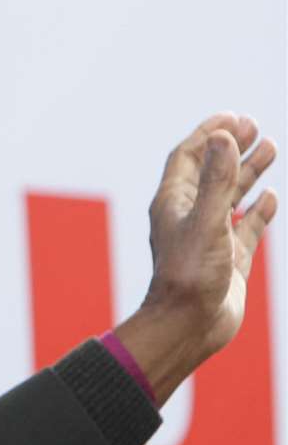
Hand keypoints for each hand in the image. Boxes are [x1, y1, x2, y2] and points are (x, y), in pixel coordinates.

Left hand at [117, 113, 277, 404]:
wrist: (189, 326)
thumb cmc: (190, 276)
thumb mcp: (206, 220)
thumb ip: (216, 179)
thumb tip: (222, 136)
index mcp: (173, 205)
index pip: (187, 157)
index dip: (208, 134)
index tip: (234, 117)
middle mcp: (189, 218)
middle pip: (211, 172)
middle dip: (231, 147)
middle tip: (255, 127)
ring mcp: (210, 238)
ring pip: (231, 196)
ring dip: (249, 172)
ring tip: (271, 147)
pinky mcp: (229, 258)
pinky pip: (246, 226)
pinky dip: (258, 209)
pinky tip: (271, 197)